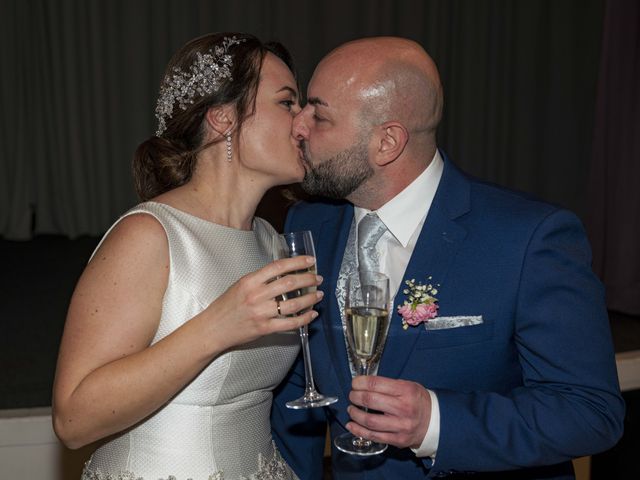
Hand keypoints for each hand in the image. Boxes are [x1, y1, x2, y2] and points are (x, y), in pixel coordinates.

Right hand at [203, 255, 322, 348]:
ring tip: (318, 294)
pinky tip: (312, 314)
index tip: (310, 260)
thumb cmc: (225, 306)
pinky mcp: (265, 328)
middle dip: (308, 279)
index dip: (297, 262)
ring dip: (310, 298)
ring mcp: (261, 313)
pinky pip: (290, 323)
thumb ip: (260, 279)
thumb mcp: (240, 285)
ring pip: (293, 304)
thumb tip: (284, 274)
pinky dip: (304, 318)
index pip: (279, 267)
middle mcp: (257, 295)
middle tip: (317, 278)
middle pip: (289, 283)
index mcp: (250, 281)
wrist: (213, 329)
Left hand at [347, 375, 430, 448]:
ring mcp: (401, 426)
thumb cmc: (418, 401)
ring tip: (351, 409)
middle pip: (370, 400)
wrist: (435, 422)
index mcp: (406, 391)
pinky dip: (358, 431)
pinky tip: (351, 425)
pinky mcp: (398, 440)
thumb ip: (388, 385)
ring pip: (369, 421)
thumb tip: (363, 384)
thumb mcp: (408, 386)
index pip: (376, 384)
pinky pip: (374, 436)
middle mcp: (403, 408)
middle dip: (355, 397)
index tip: (354, 383)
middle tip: (352, 395)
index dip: (360, 383)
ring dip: (355, 414)